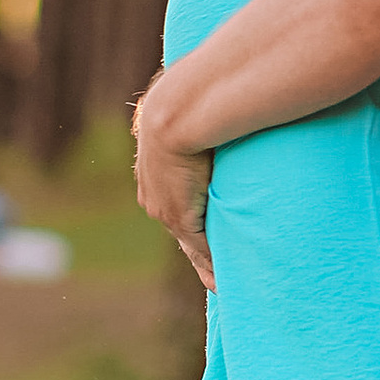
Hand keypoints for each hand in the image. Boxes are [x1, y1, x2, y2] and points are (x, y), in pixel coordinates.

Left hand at [131, 77, 215, 289]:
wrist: (178, 110)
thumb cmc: (190, 96)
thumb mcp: (193, 110)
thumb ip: (207, 116)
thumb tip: (223, 93)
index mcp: (157, 169)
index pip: (176, 201)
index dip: (191, 219)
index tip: (201, 233)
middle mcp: (155, 194)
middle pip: (180, 230)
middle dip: (197, 250)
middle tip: (214, 276)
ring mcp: (166, 208)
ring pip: (188, 243)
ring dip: (205, 262)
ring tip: (222, 286)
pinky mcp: (180, 217)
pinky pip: (197, 248)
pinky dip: (211, 266)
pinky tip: (224, 282)